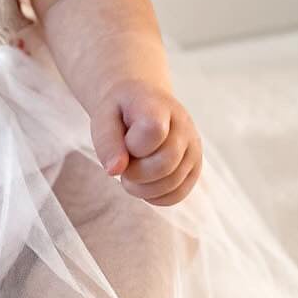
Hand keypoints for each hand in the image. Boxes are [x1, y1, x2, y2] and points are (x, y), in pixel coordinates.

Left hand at [91, 80, 203, 206]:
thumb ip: (107, 142)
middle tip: (123, 162)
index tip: (123, 139)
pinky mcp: (194, 167)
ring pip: (172, 184)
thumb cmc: (120, 110)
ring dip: (142, 188)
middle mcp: (184, 126)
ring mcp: (193, 147)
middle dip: (135, 173)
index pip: (154, 132)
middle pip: (165, 165)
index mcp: (159, 106)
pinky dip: (155, 197)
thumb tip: (115, 170)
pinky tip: (143, 183)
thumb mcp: (103, 117)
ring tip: (131, 171)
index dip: (132, 146)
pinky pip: (177, 195)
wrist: (140, 100)